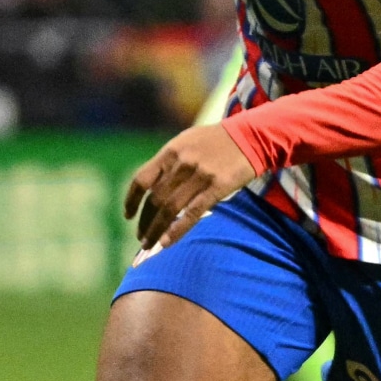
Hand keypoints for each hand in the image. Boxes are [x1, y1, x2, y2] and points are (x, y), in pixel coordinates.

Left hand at [124, 123, 257, 250]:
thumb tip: (155, 188)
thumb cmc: (218, 140)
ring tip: (150, 244)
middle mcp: (182, 164)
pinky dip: (177, 230)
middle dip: (145, 222)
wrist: (252, 136)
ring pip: (169, 209)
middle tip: (142, 238)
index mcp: (171, 152)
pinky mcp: (217, 187)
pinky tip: (167, 243)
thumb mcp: (188, 142)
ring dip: (156, 230)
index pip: (142, 180)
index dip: (132, 201)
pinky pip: (192, 213)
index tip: (129, 216)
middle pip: (155, 199)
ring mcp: (199, 176)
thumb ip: (170, 162)